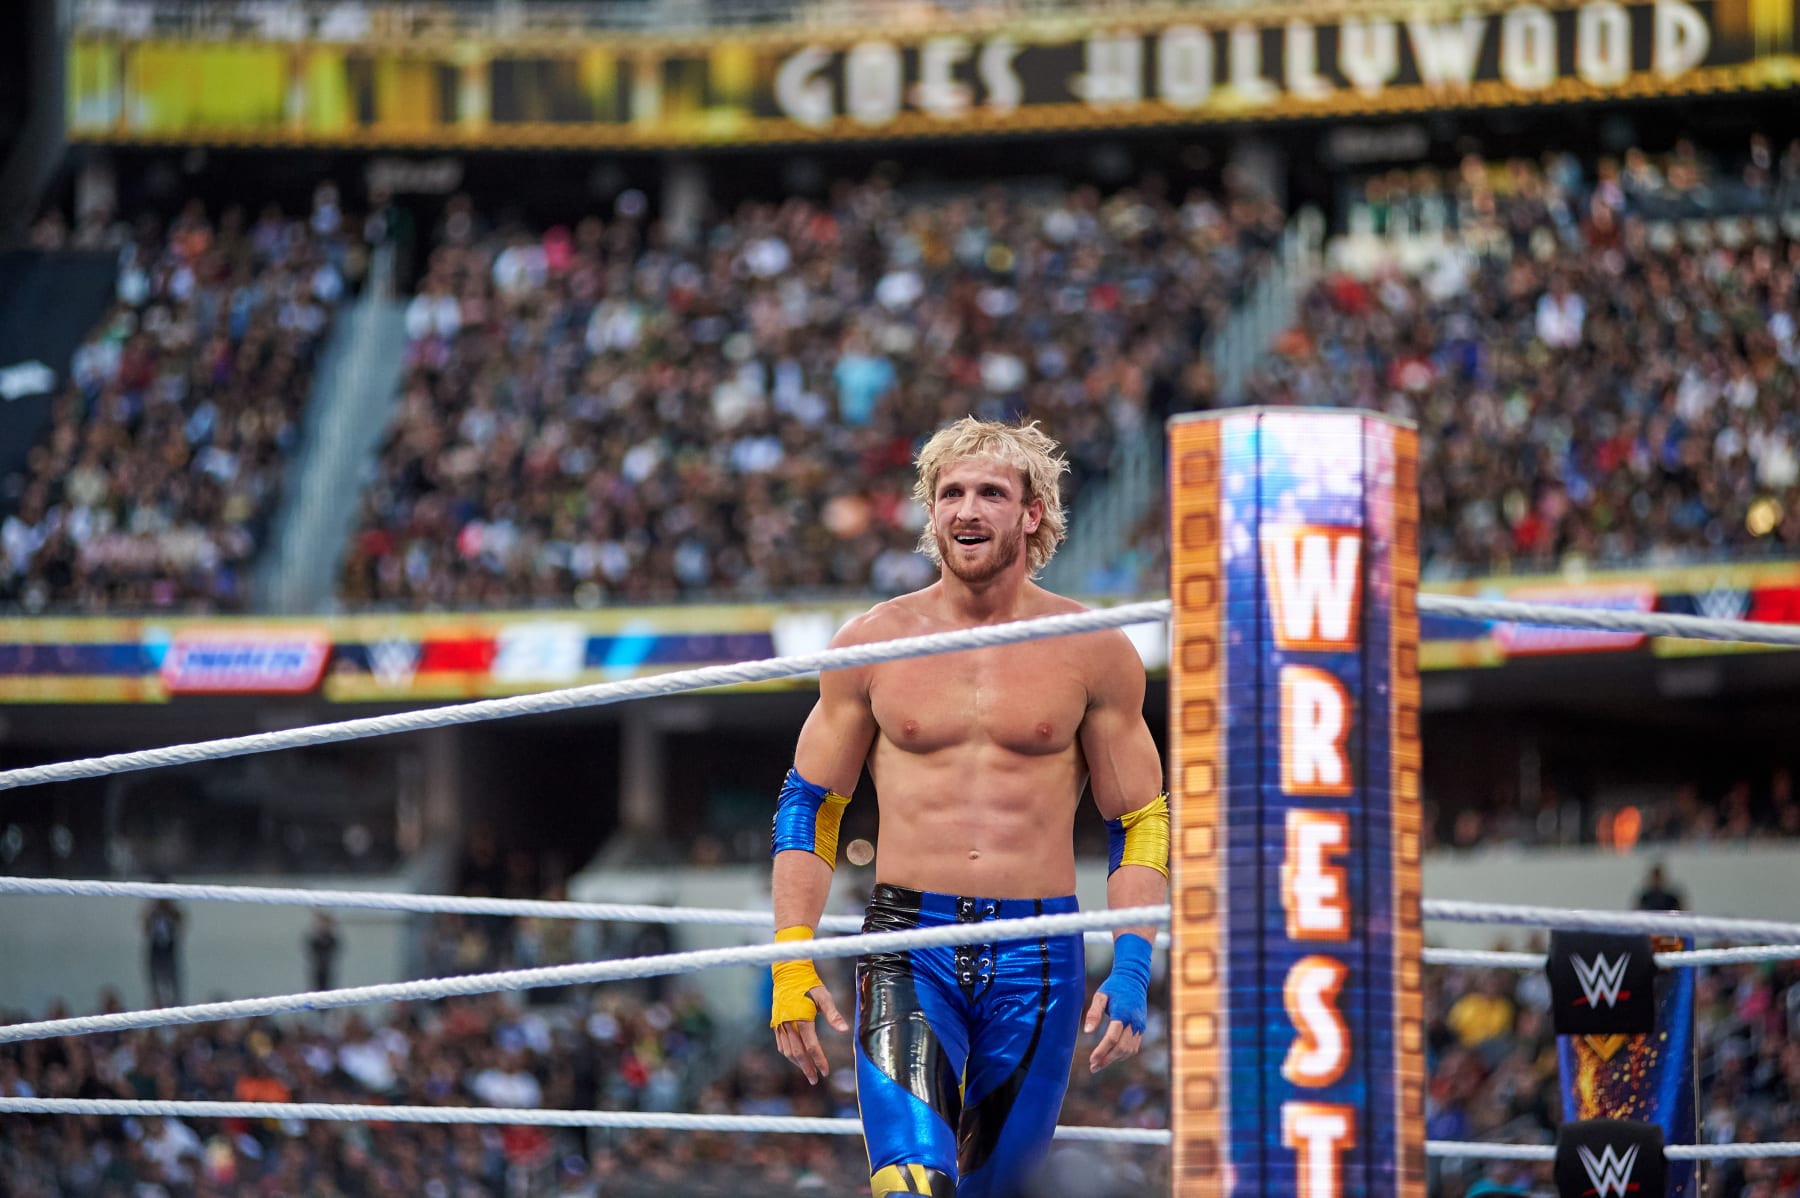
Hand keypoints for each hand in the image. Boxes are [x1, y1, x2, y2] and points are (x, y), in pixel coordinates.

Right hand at [773, 983, 848, 1084]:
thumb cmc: (810, 984)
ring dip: (797, 1063)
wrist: (788, 972)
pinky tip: (796, 1058)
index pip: (811, 1046)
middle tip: (815, 1080)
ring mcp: (779, 1023)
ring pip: (787, 1050)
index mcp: (801, 1018)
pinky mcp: (775, 1022)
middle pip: (797, 1053)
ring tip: (808, 1070)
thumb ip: (833, 1015)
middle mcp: (788, 1023)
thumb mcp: (824, 996)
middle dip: (806, 1068)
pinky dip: (788, 1054)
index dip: (819, 1060)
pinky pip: (780, 1044)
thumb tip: (845, 1031)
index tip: (826, 1072)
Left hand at [1084, 931, 1151, 1072]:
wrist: (1134, 979)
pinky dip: (1123, 1054)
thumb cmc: (1114, 987)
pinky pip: (1133, 1047)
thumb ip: (1094, 1013)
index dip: (1102, 1051)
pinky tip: (1111, 1056)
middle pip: (1121, 1048)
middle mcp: (1134, 1022)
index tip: (1091, 1060)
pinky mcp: (1142, 1028)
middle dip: (1107, 1060)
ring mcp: (1140, 1026)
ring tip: (1099, 1064)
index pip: (1112, 1038)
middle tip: (1093, 1067)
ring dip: (1115, 1059)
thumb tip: (1087, 1032)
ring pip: (1129, 1050)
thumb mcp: (1101, 995)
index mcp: (1123, 1013)